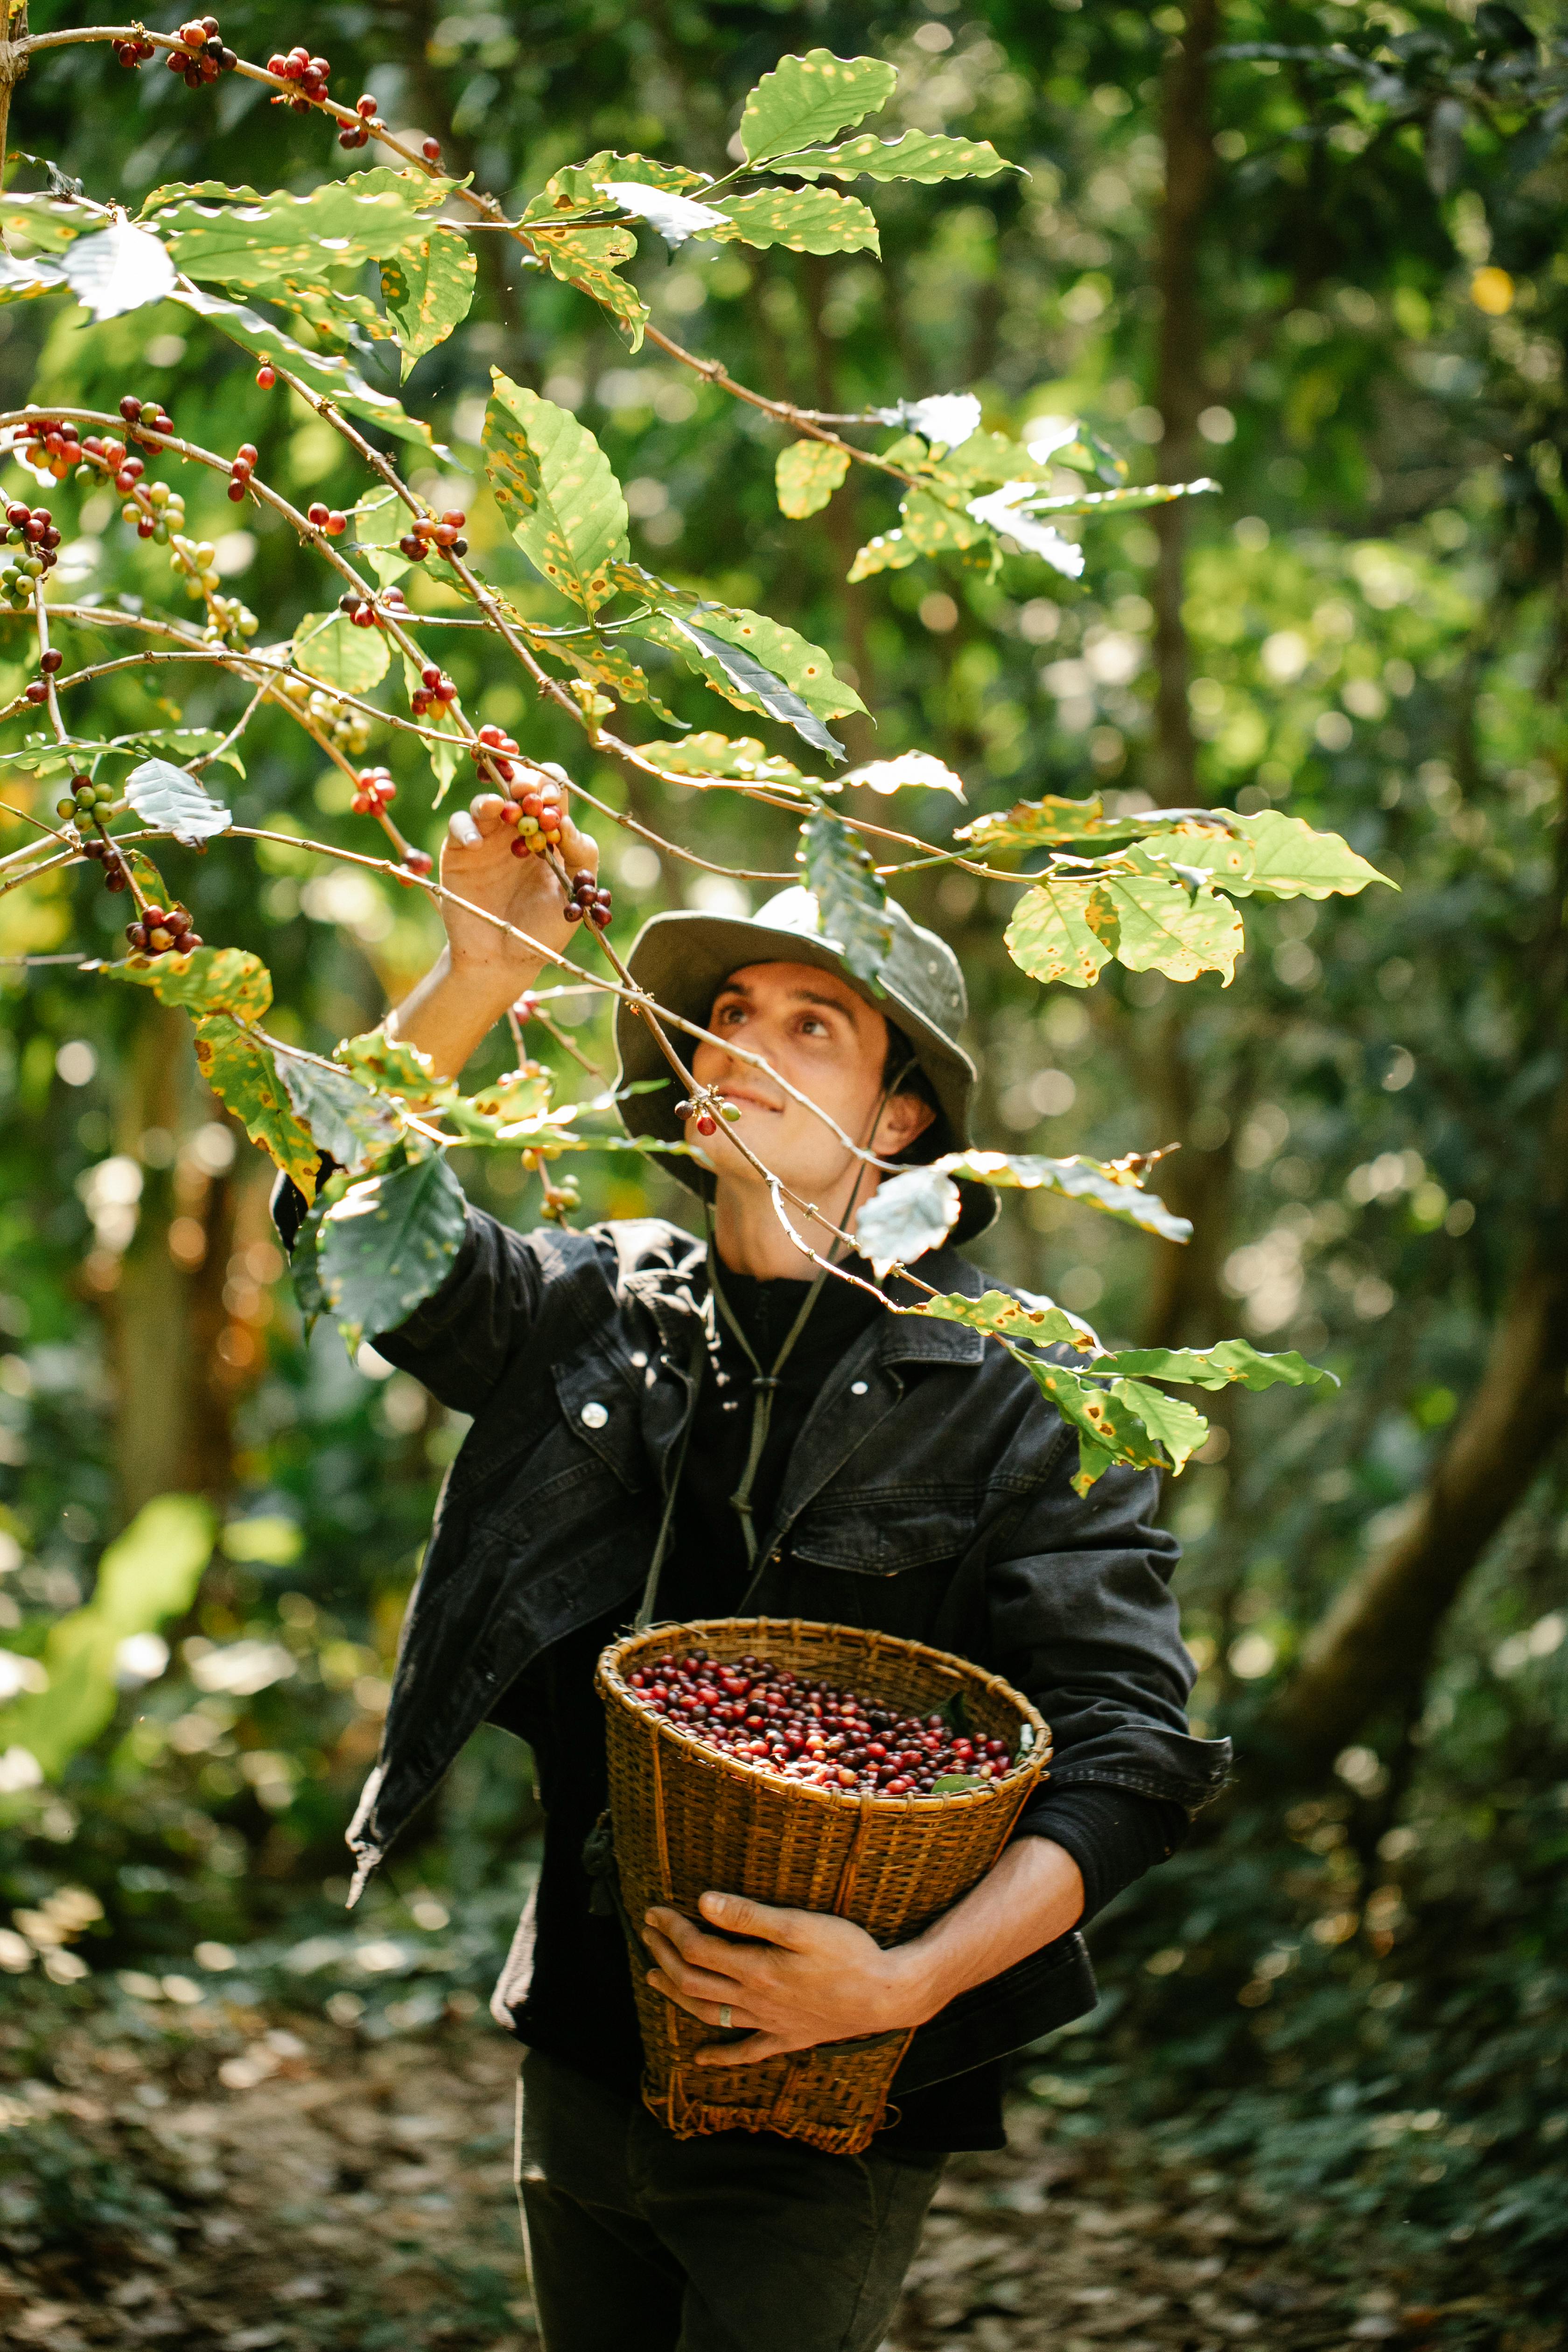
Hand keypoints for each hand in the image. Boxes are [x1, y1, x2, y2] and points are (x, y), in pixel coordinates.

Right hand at [438, 762, 597, 996]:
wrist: (505, 960)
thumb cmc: (545, 928)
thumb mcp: (574, 895)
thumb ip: (580, 857)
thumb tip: (566, 823)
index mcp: (550, 834)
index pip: (553, 794)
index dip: (553, 788)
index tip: (553, 800)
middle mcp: (518, 829)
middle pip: (519, 788)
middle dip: (524, 783)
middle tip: (527, 793)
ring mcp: (487, 838)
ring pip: (487, 802)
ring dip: (495, 800)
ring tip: (502, 809)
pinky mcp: (460, 851)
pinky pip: (459, 826)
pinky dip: (466, 828)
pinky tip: (477, 844)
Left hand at [642, 1891, 928, 2067]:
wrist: (887, 1995)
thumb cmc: (848, 1953)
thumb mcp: (800, 1926)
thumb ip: (750, 1916)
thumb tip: (703, 1903)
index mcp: (755, 1970)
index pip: (697, 1949)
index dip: (671, 1929)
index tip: (653, 1910)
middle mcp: (755, 2001)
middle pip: (694, 1981)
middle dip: (665, 1956)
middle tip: (647, 1934)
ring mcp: (769, 2023)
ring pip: (710, 2014)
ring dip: (678, 1997)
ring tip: (655, 1980)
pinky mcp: (788, 2038)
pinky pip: (746, 2052)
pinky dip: (720, 2057)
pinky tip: (701, 2059)